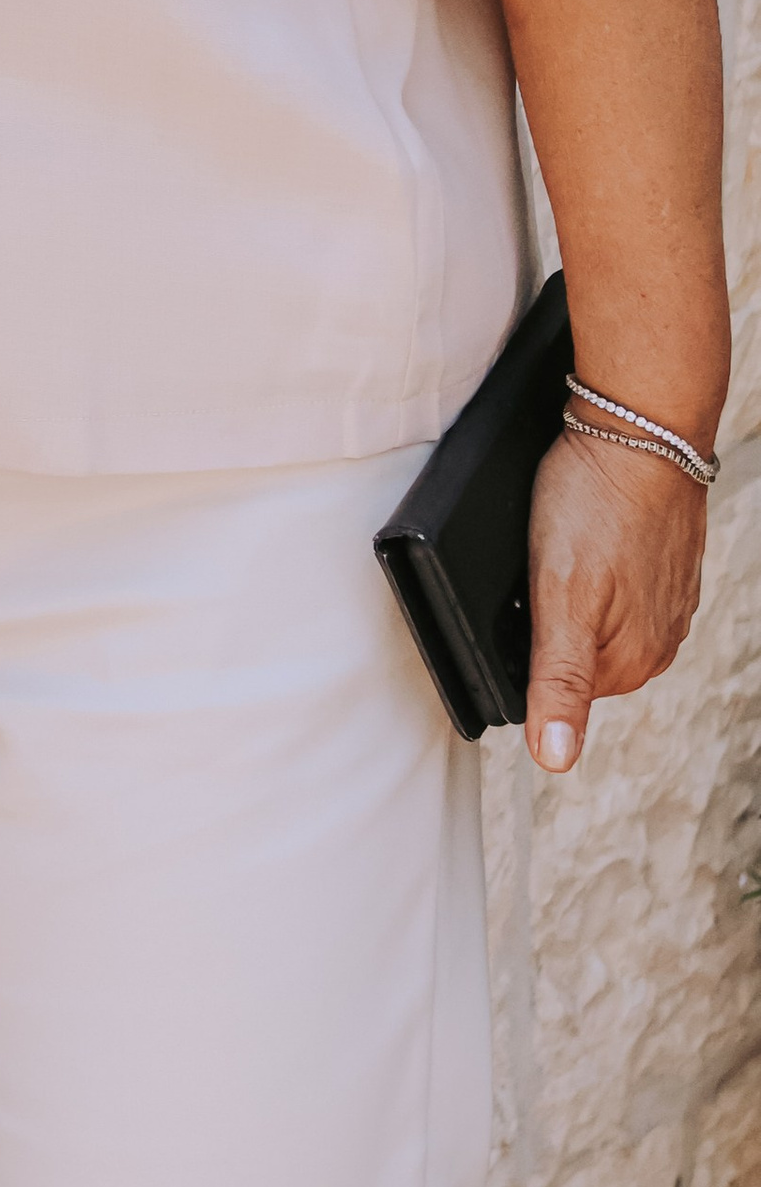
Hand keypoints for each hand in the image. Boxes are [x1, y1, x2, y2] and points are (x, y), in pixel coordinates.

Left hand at [524, 425, 709, 773]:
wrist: (642, 427)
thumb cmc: (594, 504)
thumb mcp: (560, 596)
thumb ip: (558, 680)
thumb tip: (555, 759)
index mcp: (632, 663)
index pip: (553, 685)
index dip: (521, 640)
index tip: (518, 597)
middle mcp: (659, 643)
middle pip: (574, 652)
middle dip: (544, 616)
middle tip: (536, 565)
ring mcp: (668, 604)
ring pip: (594, 616)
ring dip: (568, 588)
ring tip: (560, 543)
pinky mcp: (666, 568)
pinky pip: (615, 584)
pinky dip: (592, 564)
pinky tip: (583, 533)